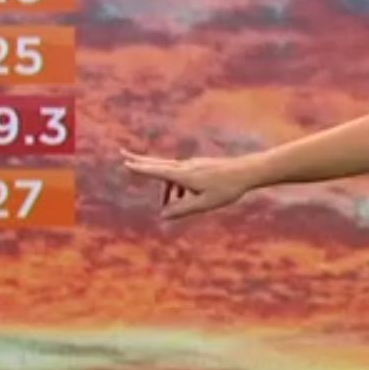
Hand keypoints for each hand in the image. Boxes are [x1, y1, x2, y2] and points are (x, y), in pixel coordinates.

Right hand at [119, 147, 260, 219]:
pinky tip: (183, 199)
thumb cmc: (225, 189)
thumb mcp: (203, 204)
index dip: (140, 168)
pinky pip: (180, 176)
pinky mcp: (199, 166)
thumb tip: (163, 215)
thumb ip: (182, 210)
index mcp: (183, 175)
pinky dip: (175, 187)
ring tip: (167, 207)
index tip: (125, 163)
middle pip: (157, 163)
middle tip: (122, 154)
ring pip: (170, 174)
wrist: (246, 172)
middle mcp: (185, 167)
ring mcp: (192, 165)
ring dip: (164, 189)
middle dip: (139, 161)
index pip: (156, 171)